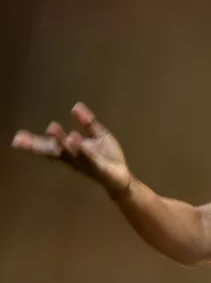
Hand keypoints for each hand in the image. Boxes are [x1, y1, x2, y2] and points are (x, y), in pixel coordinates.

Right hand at [11, 102, 132, 196]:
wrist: (122, 176)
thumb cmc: (107, 157)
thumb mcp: (97, 135)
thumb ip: (87, 123)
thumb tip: (76, 106)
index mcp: (69, 151)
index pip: (48, 145)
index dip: (32, 142)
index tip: (16, 138)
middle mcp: (73, 158)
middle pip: (52, 151)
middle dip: (37, 145)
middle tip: (20, 139)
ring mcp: (85, 163)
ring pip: (70, 152)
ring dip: (60, 140)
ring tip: (52, 128)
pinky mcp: (99, 167)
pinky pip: (89, 157)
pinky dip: (81, 148)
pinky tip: (74, 138)